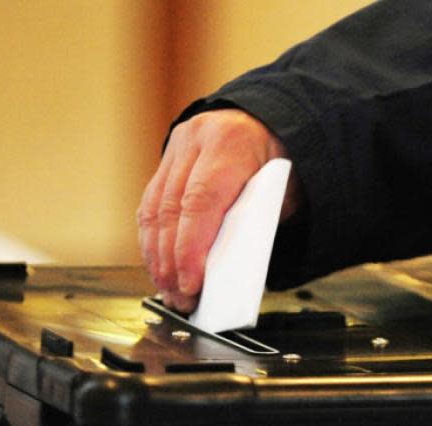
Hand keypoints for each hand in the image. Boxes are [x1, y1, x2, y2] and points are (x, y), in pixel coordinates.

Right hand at [137, 109, 301, 311]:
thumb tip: (227, 271)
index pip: (201, 203)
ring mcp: (177, 147)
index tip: (191, 284)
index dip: (191, 249)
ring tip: (168, 289)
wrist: (270, 121)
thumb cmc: (279, 162)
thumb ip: (255, 224)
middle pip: (171, 210)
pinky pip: (151, 204)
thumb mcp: (281, 192)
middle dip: (171, 261)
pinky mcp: (166, 160)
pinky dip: (152, 239)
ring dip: (157, 256)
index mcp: (230, 144)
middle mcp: (196, 140)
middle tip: (180, 297)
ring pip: (154, 209)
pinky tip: (158, 265)